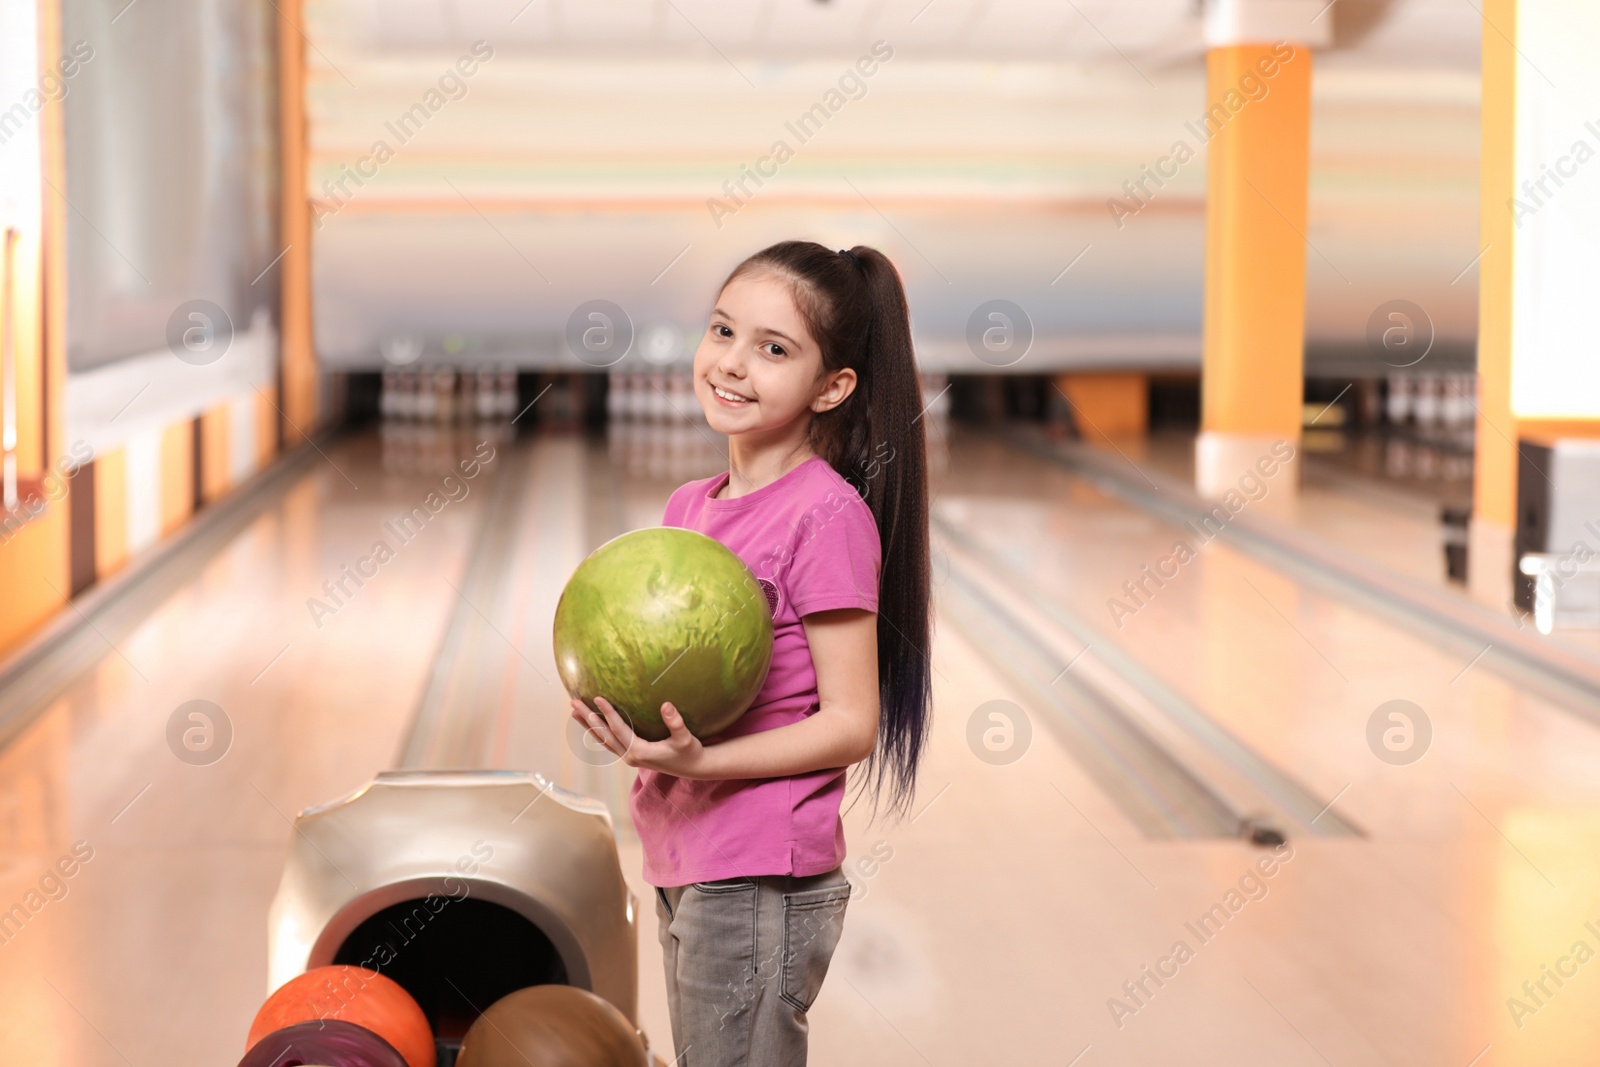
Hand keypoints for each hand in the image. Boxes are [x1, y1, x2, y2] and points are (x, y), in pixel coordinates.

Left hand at [569, 696, 709, 776]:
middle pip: (604, 735)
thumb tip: (666, 704)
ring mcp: (629, 757)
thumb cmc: (690, 752)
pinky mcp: (631, 756)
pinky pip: (610, 742)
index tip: (597, 697)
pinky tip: (593, 724)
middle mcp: (630, 756)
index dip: (608, 713)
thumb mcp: (685, 738)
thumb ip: (676, 722)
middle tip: (573, 703)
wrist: (693, 768)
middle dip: (588, 719)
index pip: (618, 729)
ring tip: (574, 713)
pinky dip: (599, 732)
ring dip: (589, 726)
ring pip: (604, 740)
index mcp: (639, 752)